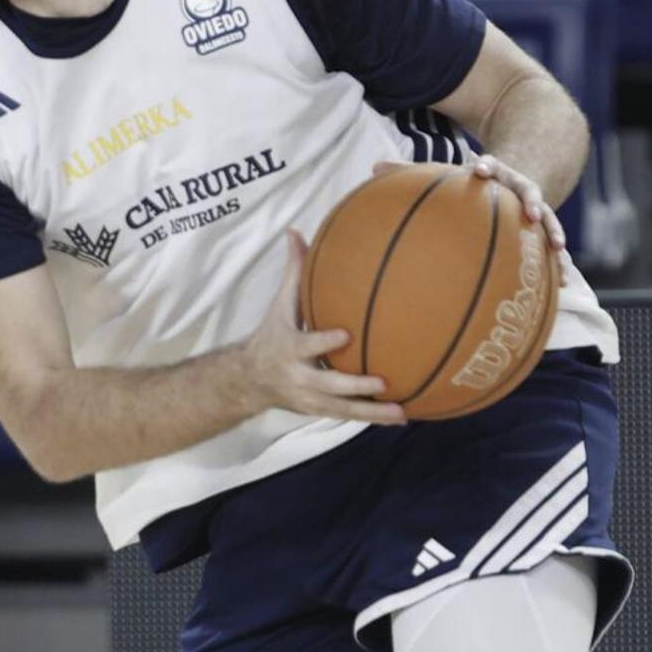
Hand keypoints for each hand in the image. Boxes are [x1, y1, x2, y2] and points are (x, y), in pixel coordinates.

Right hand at [239, 233, 405, 424]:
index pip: (307, 345)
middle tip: (383, 381)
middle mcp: (299, 378)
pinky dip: (373, 417)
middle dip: (355, 386)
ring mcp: (310, 400)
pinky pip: (348, 416)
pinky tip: (401, 416)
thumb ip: (293, 273)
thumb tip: (296, 233)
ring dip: (373, 412)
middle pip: (329, 385)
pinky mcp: (319, 411)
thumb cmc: (272, 336)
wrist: (251, 381)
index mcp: (289, 349)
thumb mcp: (278, 306)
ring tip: (401, 411)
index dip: (324, 342)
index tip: (345, 335)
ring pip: (343, 409)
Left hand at [373, 156, 570, 275]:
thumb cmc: (470, 183)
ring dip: (553, 233)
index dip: (486, 167)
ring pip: (548, 219)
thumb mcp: (447, 174)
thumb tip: (373, 167)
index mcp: (492, 174)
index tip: (479, 170)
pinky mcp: (541, 229)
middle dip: (532, 202)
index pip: (490, 166)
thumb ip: (412, 173)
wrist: (511, 178)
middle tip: (532, 213)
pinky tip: (561, 283)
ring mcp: (533, 209)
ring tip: (558, 248)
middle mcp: (517, 188)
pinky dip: (558, 262)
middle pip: (528, 191)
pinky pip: (551, 247)